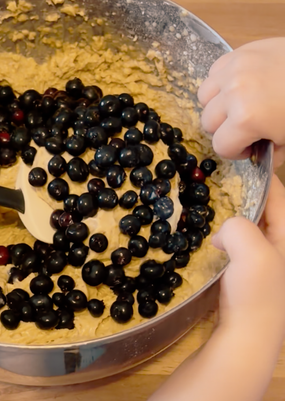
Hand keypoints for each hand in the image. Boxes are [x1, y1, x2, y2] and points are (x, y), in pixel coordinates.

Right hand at [198, 37, 284, 166]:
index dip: (235, 151)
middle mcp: (233, 93)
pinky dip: (221, 83)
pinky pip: (213, 74)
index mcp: (246, 119)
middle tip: (245, 127)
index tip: (249, 146)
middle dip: (225, 129)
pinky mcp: (239, 53)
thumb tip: (255, 156)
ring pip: (204, 97)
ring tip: (238, 105)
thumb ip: (269, 156)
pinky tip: (240, 87)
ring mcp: (233, 70)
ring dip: (217, 105)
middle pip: (208, 122)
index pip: (220, 146)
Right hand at [213, 175, 284, 332]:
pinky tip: (218, 239)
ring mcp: (269, 260)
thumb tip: (225, 230)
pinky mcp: (253, 270)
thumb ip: (239, 227)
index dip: (262, 178)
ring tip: (218, 206)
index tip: (242, 162)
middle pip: (267, 209)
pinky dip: (230, 235)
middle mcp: (283, 247)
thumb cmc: (256, 294)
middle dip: (247, 196)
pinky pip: (242, 242)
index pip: (280, 199)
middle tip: (224, 182)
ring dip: (237, 216)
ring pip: (252, 226)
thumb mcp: (253, 254)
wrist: (246, 334)